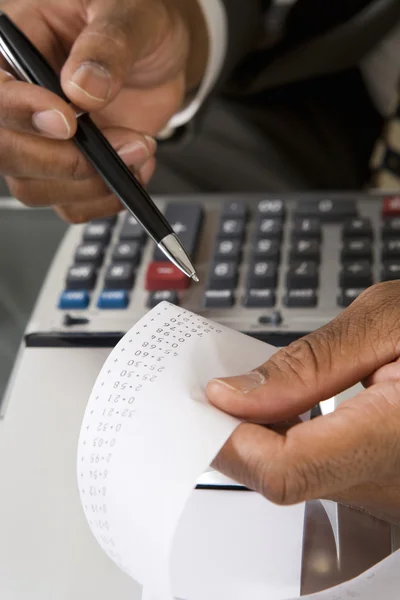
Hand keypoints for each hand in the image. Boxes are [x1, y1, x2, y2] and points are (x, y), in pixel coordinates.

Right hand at [0, 0, 207, 221]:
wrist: (161, 52)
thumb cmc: (136, 20)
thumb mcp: (128, 13)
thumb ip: (107, 46)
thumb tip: (82, 88)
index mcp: (17, 50)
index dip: (21, 114)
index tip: (68, 122)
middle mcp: (23, 103)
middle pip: (6, 152)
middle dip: (61, 162)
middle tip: (118, 145)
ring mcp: (45, 142)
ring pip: (34, 188)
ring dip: (91, 184)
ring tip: (139, 149)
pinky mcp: (72, 168)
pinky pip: (71, 204)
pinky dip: (105, 198)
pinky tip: (136, 169)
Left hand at [207, 281, 399, 524]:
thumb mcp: (387, 320)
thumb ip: (310, 362)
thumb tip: (235, 395)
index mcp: (395, 435)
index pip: (284, 471)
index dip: (231, 438)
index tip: (208, 399)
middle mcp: (389, 481)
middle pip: (280, 480)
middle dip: (235, 432)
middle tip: (221, 384)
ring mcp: (385, 491)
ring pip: (292, 480)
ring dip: (258, 435)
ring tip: (254, 388)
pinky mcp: (380, 484)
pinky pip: (315, 474)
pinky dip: (285, 440)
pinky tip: (285, 406)